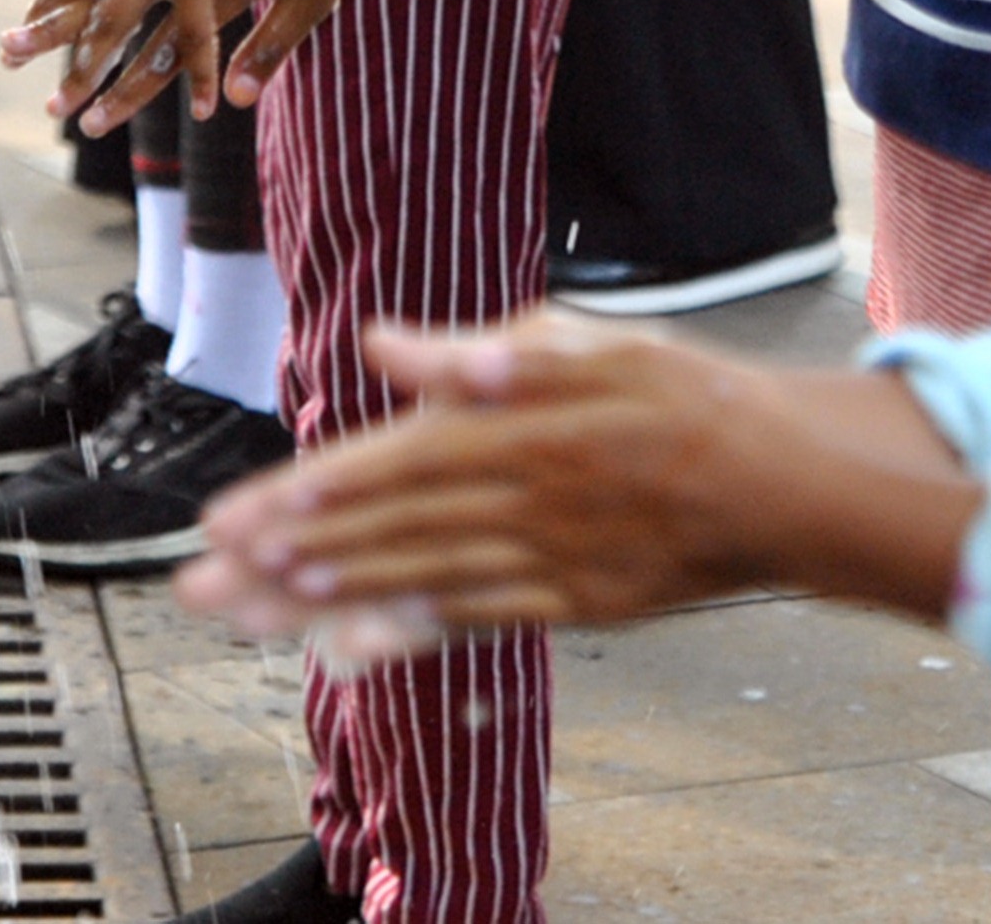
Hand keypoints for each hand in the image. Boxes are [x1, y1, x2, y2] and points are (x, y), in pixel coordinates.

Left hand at [179, 315, 889, 647]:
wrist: (786, 481)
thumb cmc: (687, 398)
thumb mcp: (594, 343)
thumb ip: (487, 350)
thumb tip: (390, 345)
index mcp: (526, 425)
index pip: (399, 460)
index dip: (317, 491)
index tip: (243, 511)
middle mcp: (528, 498)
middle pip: (391, 529)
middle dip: (290, 555)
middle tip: (204, 574)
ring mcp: (550, 560)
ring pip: (419, 581)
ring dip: (327, 598)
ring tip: (247, 610)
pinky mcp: (572, 604)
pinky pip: (476, 619)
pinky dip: (407, 633)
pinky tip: (345, 646)